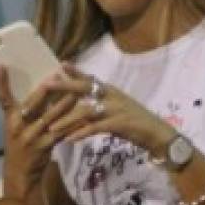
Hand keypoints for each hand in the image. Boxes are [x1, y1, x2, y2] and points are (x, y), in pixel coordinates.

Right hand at [0, 66, 75, 204]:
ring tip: (77, 91)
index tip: (1, 67)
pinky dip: (73, 124)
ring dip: (65, 103)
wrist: (20, 172)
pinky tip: (84, 116)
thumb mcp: (15, 126)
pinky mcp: (46, 146)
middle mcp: (18, 126)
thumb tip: (41, 87)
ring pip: (51, 116)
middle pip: (33, 104)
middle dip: (46, 90)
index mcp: (10, 119)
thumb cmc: (19, 144)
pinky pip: (62, 132)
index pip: (2, 98)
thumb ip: (24, 110)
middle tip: (57, 75)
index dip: (1, 83)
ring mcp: (32, 137)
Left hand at [42, 63, 175, 157]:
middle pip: (85, 88)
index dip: (76, 72)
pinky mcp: (120, 123)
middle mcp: (113, 96)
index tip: (60, 64)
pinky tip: (69, 139)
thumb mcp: (118, 112)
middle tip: (46, 85)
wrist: (159, 135)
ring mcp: (117, 109)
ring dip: (67, 119)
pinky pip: (96, 127)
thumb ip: (101, 109)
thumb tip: (81, 110)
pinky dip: (81, 133)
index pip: (91, 79)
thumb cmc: (137, 125)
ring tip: (51, 127)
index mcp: (112, 91)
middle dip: (65, 86)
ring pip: (86, 110)